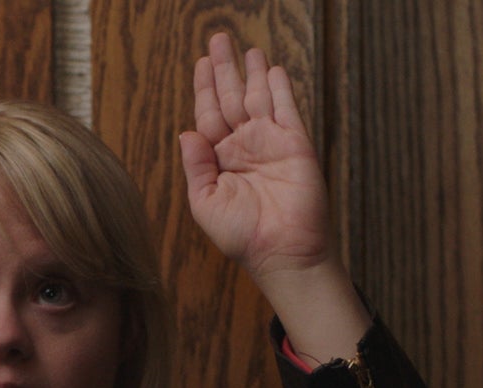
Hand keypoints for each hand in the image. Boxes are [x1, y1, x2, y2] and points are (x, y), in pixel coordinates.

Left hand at [179, 33, 332, 280]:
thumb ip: (196, 167)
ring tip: (248, 48)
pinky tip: (274, 70)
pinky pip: (287, 110)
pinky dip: (281, 90)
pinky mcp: (296, 145)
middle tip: (219, 39)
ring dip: (254, 73)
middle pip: (232, 97)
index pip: (209, 114)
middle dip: (226, 68)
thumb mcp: (206, 203)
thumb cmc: (241, 236)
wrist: (281, 253)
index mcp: (220, 158)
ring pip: (259, 98)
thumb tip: (186, 132)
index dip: (205, 87)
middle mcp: (245, 146)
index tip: (201, 62)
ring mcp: (271, 143)